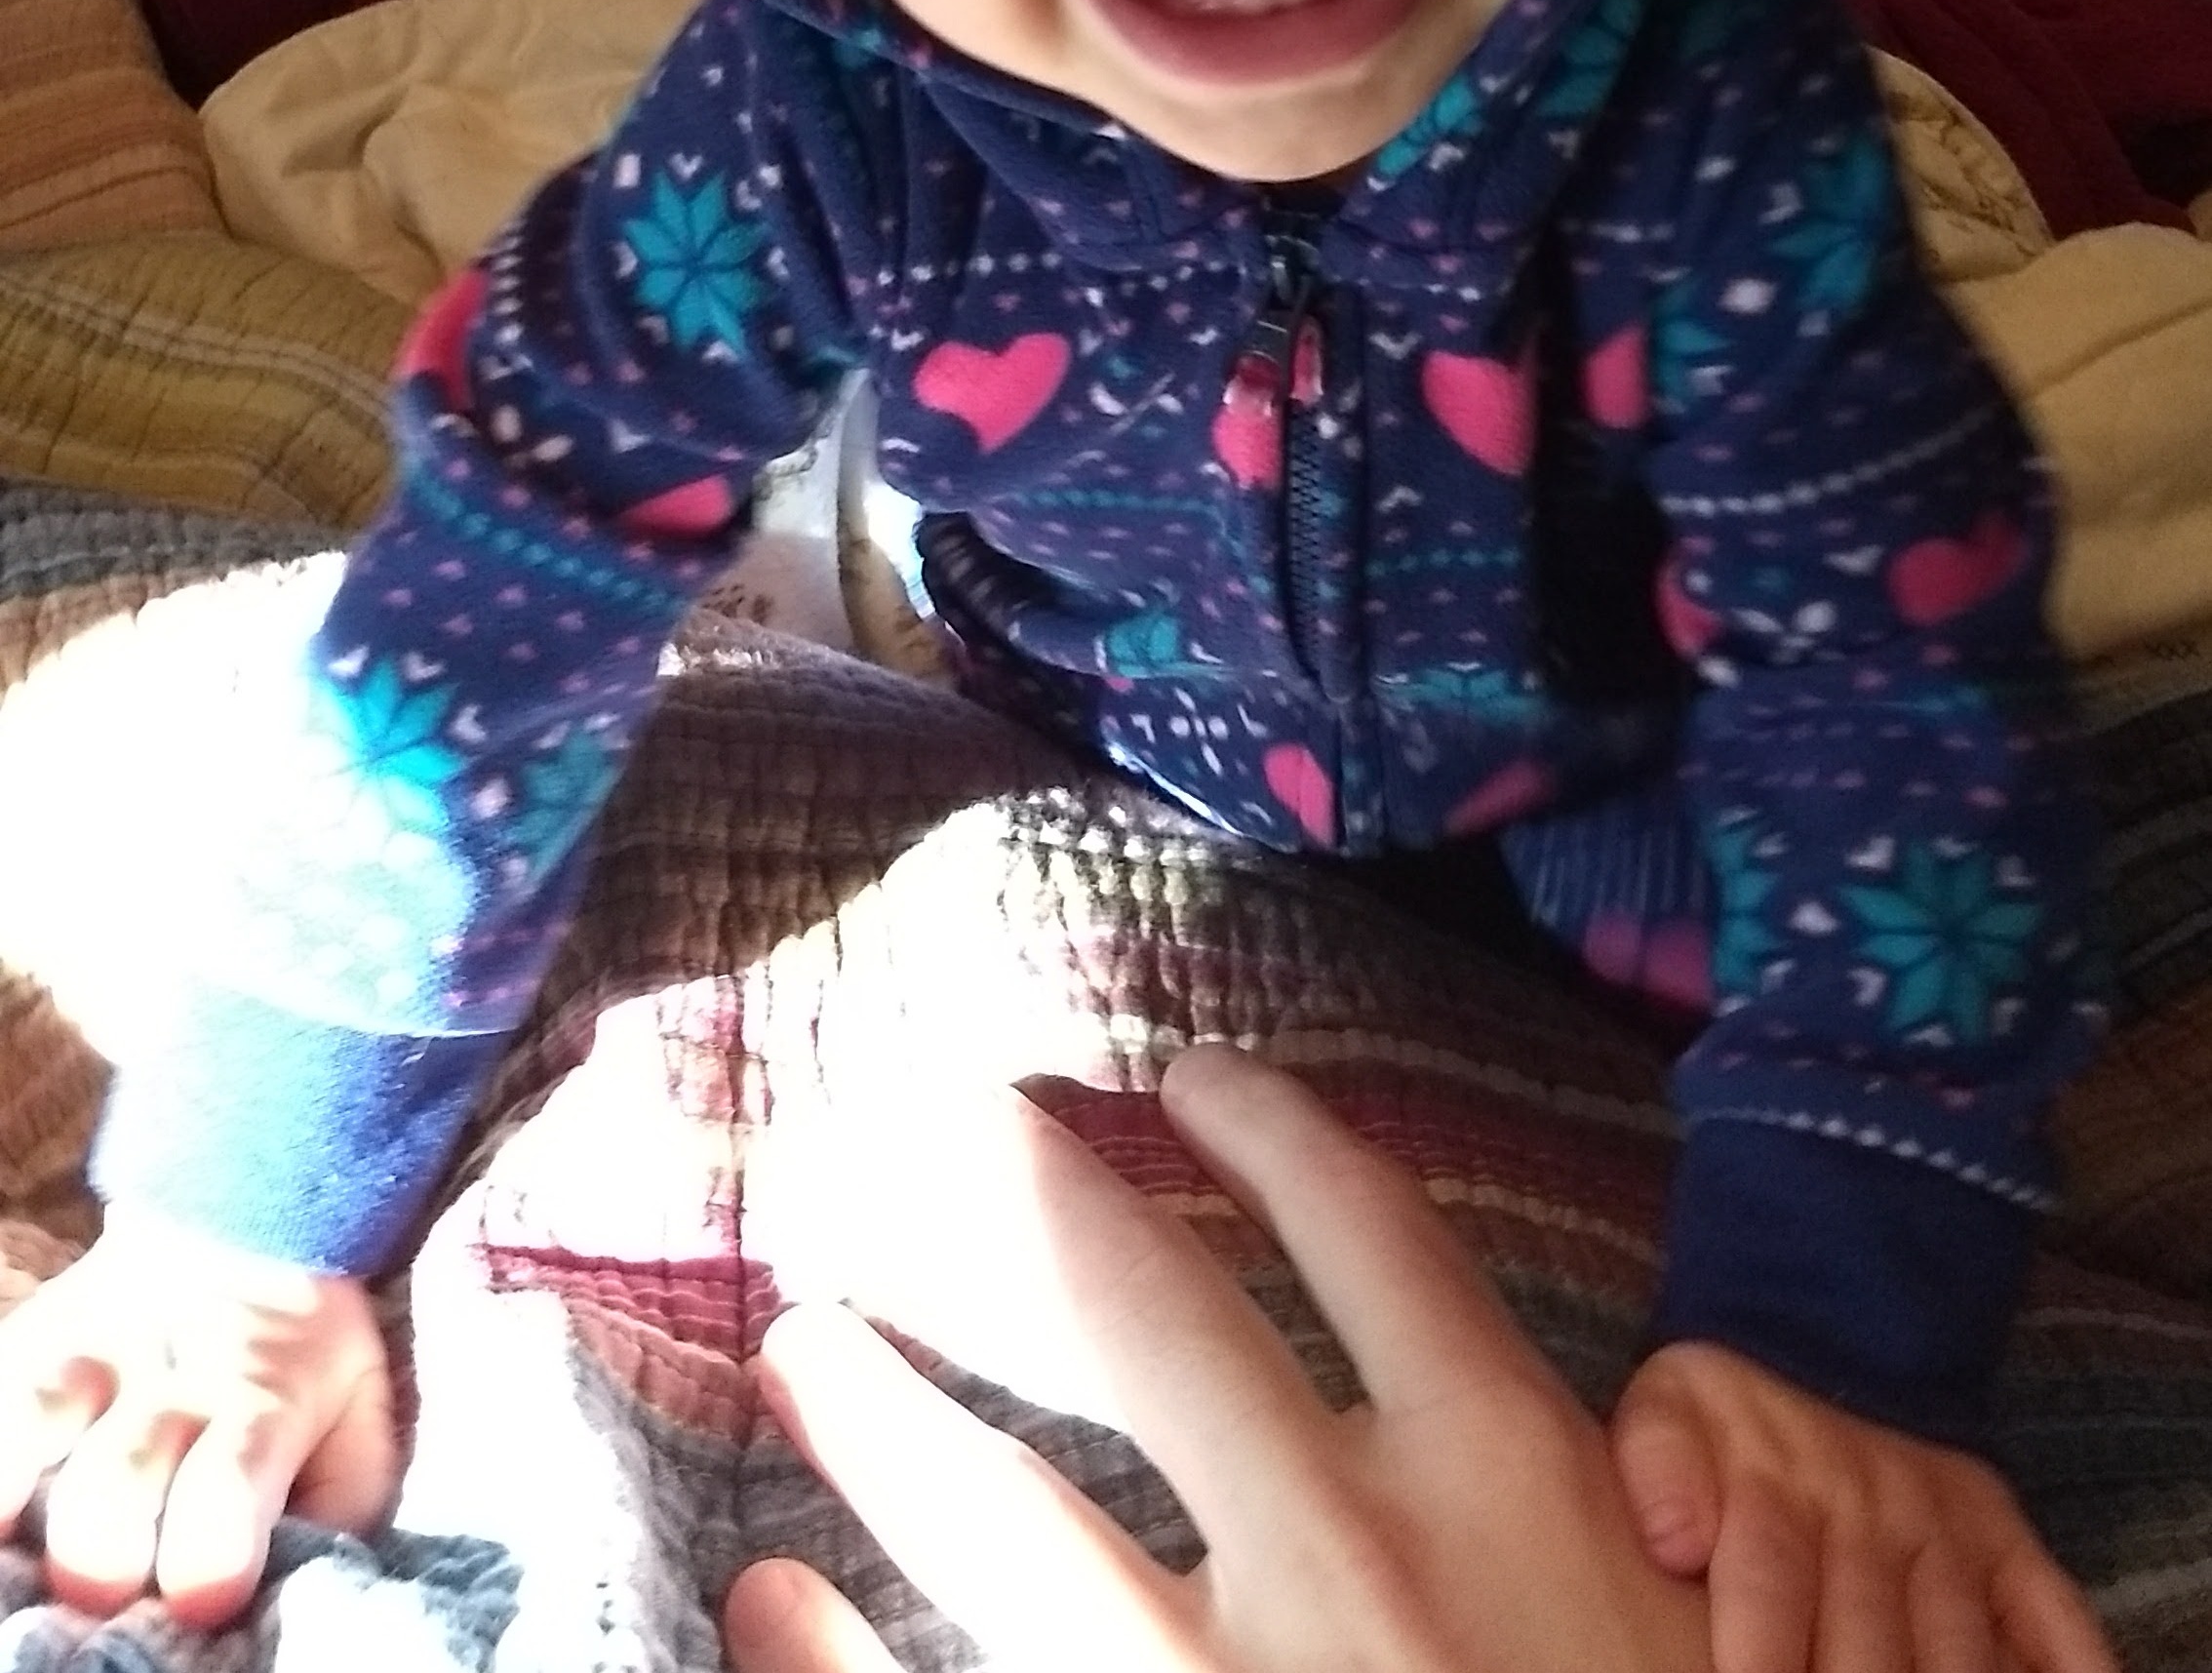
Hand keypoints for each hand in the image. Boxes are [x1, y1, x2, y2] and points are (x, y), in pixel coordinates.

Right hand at [0, 1212, 396, 1627]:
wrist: (249, 1220)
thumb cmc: (302, 1362)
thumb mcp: (355, 1420)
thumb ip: (336, 1503)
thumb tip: (302, 1585)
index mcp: (259, 1404)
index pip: (229, 1487)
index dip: (212, 1559)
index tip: (206, 1599)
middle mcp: (167, 1378)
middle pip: (114, 1483)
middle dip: (103, 1558)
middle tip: (111, 1588)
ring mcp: (88, 1353)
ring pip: (35, 1416)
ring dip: (17, 1493)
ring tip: (17, 1547)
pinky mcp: (32, 1340)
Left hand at [724, 1043, 1711, 1672]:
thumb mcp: (1682, 1616)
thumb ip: (1578, 1509)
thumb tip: (1478, 1423)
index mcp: (1511, 1467)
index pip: (1366, 1220)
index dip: (1272, 1123)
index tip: (1193, 1075)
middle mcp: (1357, 1543)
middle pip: (1145, 1298)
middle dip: (1023, 1193)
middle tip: (937, 1125)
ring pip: (1002, 1506)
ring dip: (880, 1411)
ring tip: (804, 1345)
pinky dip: (832, 1660)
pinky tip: (768, 1601)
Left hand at [1611, 1340, 2115, 1672]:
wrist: (1825, 1340)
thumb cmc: (1727, 1421)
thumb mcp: (1666, 1413)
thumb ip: (1657, 1470)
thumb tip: (1669, 1542)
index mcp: (1779, 1488)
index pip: (1771, 1587)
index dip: (1762, 1657)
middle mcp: (1873, 1513)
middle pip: (1868, 1647)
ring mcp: (1948, 1535)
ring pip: (1959, 1654)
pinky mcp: (2008, 1546)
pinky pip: (2059, 1619)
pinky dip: (2068, 1666)